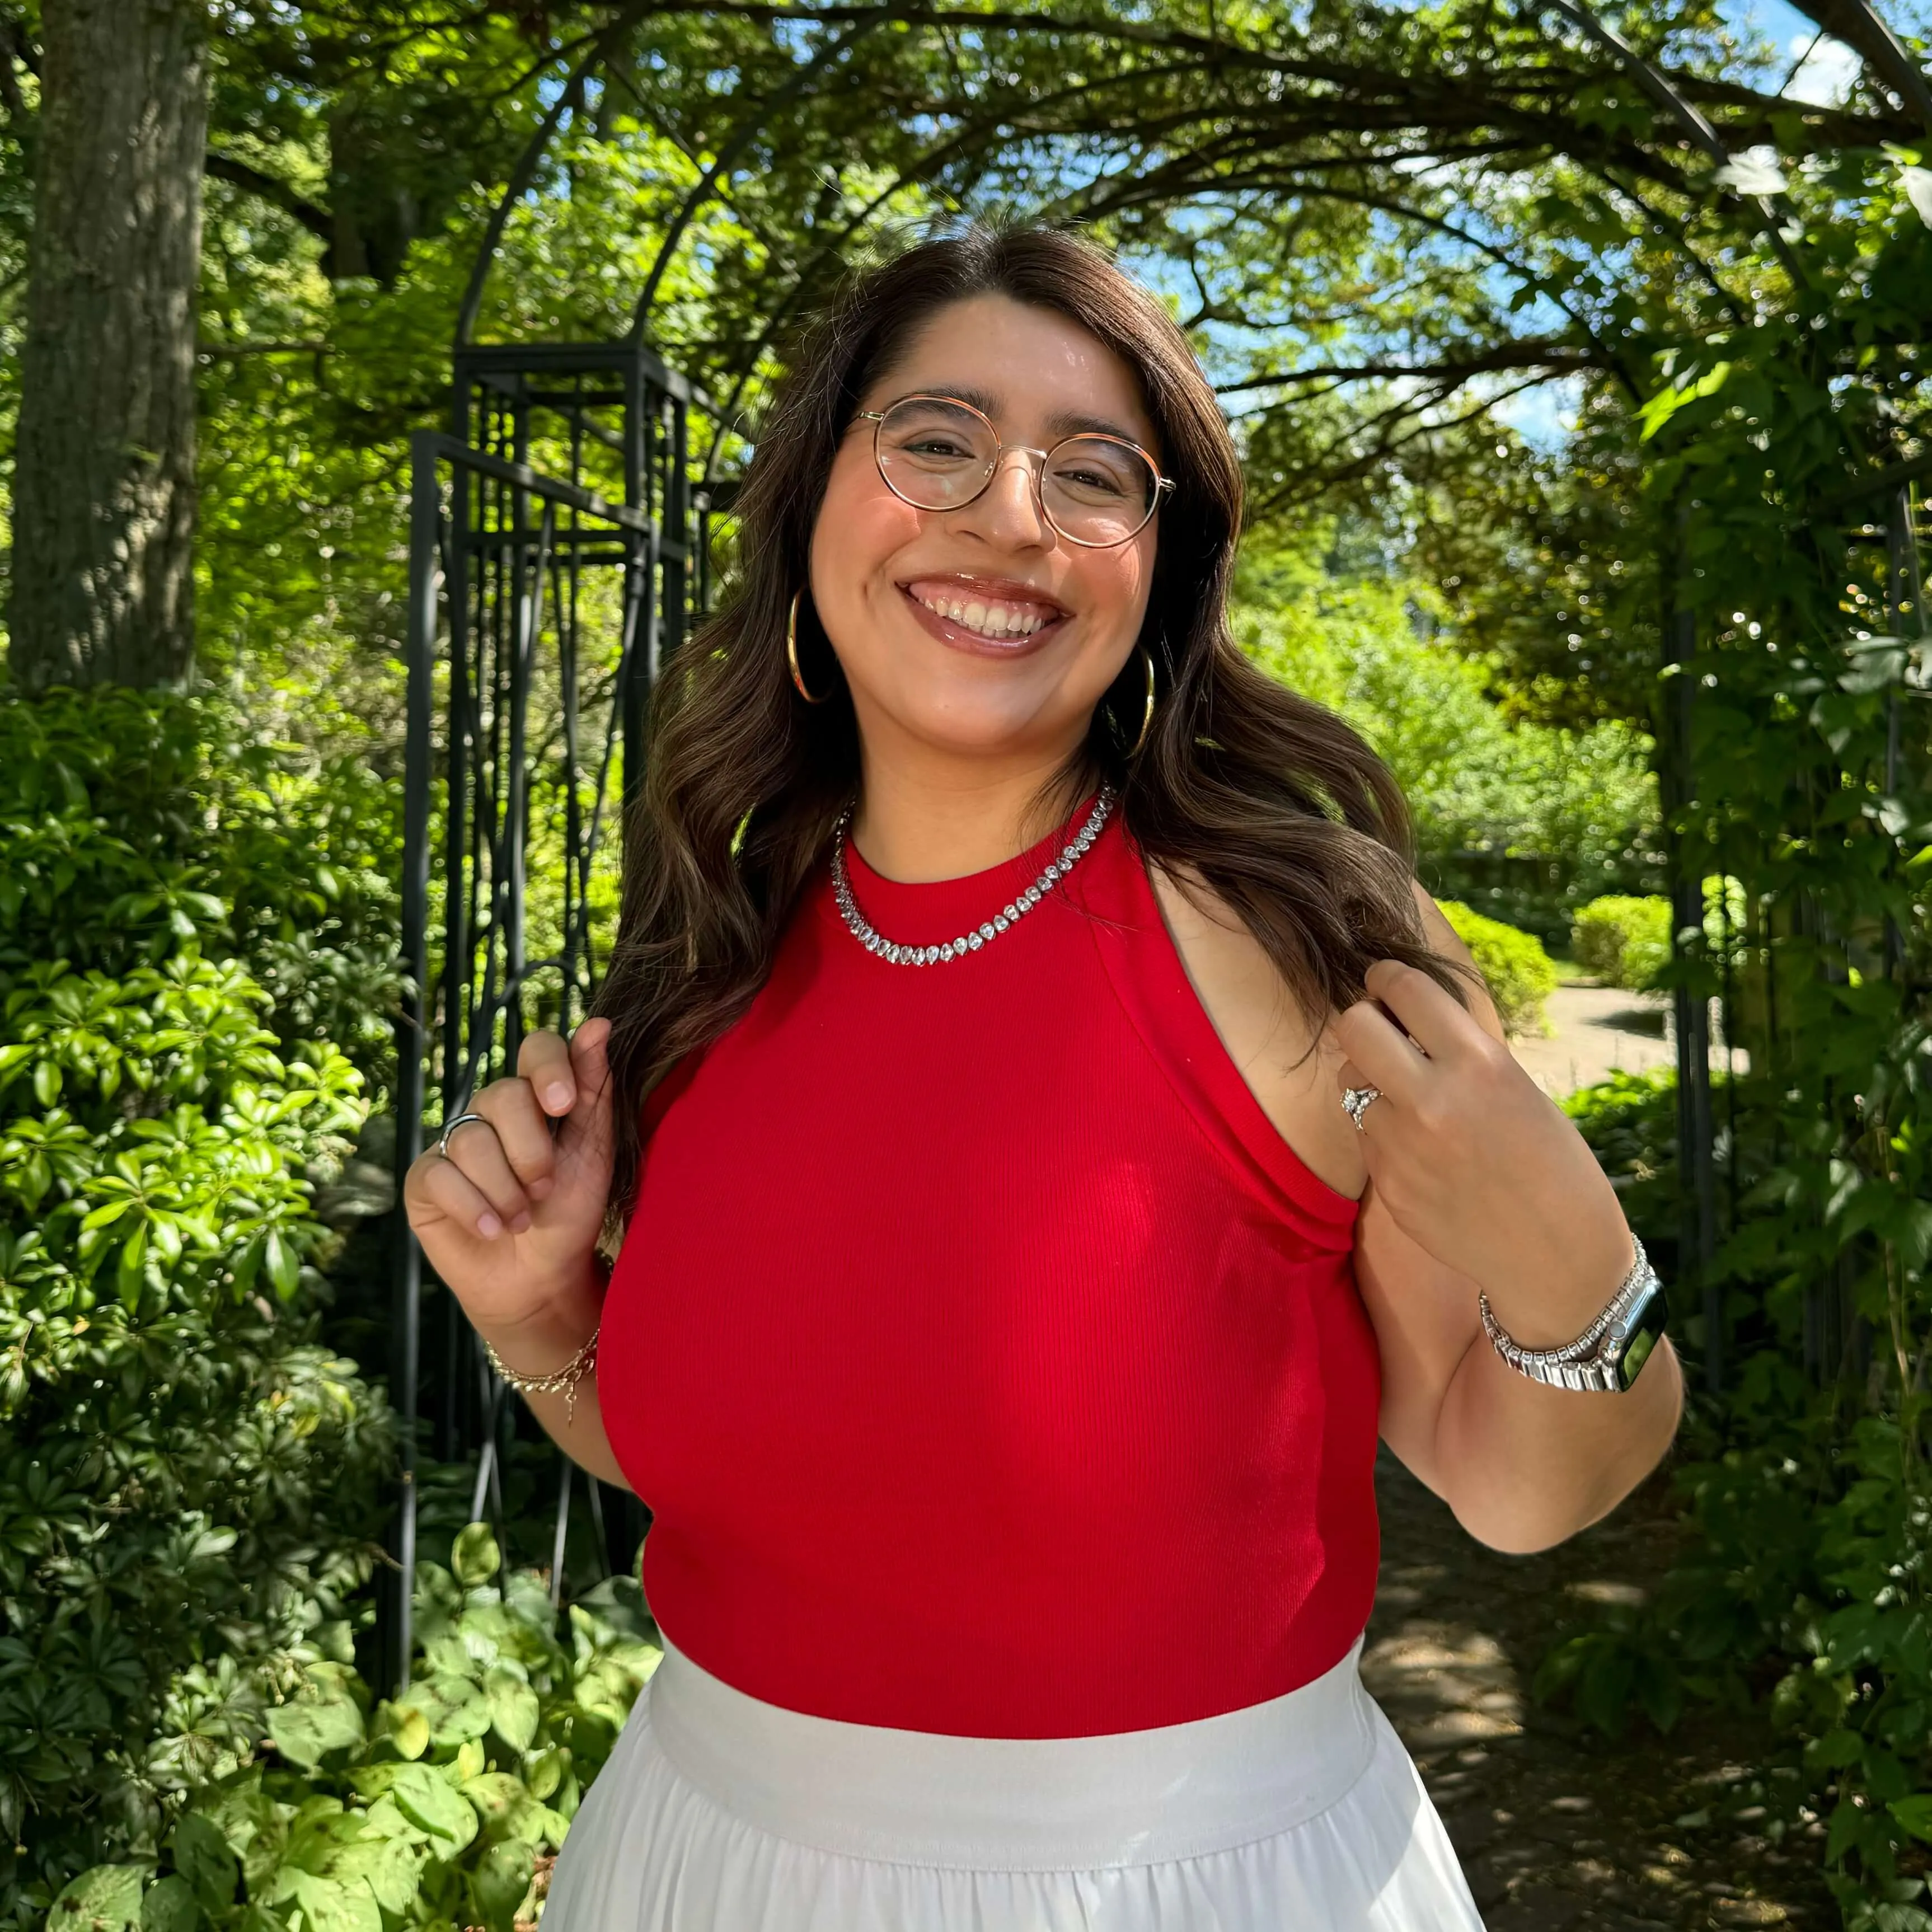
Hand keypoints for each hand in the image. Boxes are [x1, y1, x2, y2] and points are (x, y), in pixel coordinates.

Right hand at [402, 1019, 614, 1335]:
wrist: (542, 1279)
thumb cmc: (571, 1212)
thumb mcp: (593, 1152)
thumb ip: (593, 1091)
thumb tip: (599, 1024)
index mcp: (537, 1096)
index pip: (537, 1048)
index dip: (548, 1067)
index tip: (563, 1105)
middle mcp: (491, 1111)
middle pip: (501, 1095)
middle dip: (531, 1150)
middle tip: (545, 1188)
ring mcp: (454, 1142)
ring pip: (471, 1139)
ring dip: (506, 1190)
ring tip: (523, 1219)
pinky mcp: (425, 1180)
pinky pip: (440, 1175)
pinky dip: (473, 1207)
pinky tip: (492, 1230)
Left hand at [1333, 962, 1631, 1332]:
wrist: (1557, 1256)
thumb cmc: (1553, 1164)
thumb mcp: (1517, 1089)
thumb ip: (1460, 1054)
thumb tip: (1405, 1021)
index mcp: (1478, 1062)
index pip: (1404, 989)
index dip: (1387, 977)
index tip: (1382, 980)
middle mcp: (1431, 1097)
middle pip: (1353, 1026)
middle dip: (1364, 1022)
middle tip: (1380, 1032)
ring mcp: (1401, 1144)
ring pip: (1349, 1083)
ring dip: (1369, 1082)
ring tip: (1407, 1100)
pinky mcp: (1386, 1184)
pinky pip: (1363, 1135)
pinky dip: (1380, 1130)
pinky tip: (1417, 1149)